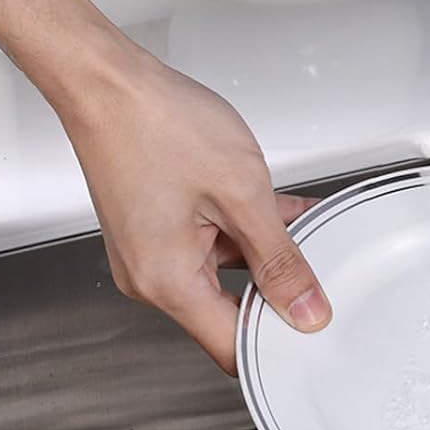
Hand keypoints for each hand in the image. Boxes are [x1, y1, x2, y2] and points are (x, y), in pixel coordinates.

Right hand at [58, 45, 329, 373]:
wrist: (108, 82)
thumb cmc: (157, 125)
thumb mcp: (243, 194)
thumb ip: (280, 258)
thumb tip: (304, 309)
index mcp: (167, 282)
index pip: (231, 347)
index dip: (278, 345)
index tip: (316, 329)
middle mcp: (152, 276)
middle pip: (229, 310)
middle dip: (278, 289)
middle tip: (321, 267)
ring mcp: (152, 250)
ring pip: (226, 270)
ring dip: (267, 250)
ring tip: (304, 221)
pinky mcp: (156, 226)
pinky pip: (211, 242)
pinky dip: (246, 228)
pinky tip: (280, 207)